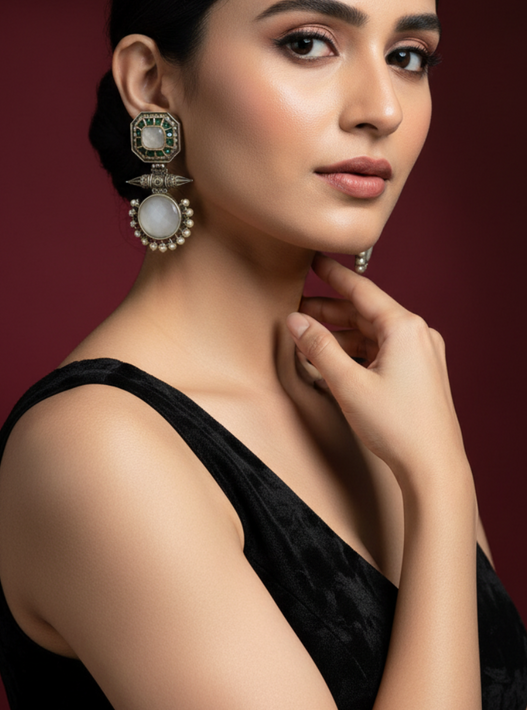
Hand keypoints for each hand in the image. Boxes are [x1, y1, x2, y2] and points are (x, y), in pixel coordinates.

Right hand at [287, 253, 467, 488]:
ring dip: (341, 334)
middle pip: (365, 312)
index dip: (333, 275)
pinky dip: (357, 351)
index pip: (362, 290)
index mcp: (405, 327)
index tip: (315, 260)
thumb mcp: (348, 384)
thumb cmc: (398, 427)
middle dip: (329, 312)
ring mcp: (422, 354)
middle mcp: (418, 334)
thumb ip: (318, 348)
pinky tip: (334, 359)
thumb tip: (295, 321)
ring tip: (309, 338)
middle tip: (298, 308)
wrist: (433, 467)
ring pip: (372, 333)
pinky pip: (382, 351)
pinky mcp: (420, 373)